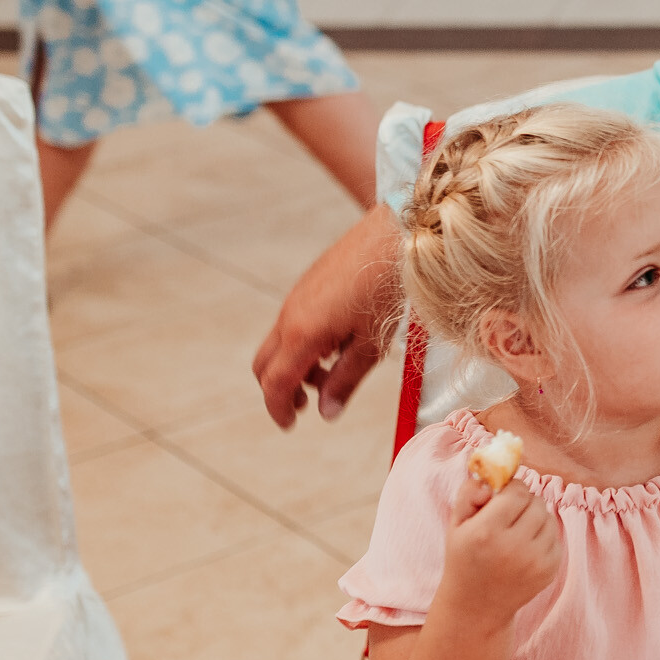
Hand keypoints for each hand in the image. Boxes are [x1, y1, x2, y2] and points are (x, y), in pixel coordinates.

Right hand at [251, 203, 400, 428]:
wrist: (394, 234)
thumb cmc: (388, 287)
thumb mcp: (372, 343)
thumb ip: (345, 380)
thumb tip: (326, 413)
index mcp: (303, 333)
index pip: (276, 383)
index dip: (279, 409)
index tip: (291, 426)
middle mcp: (291, 315)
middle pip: (265, 365)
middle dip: (281, 389)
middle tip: (309, 404)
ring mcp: (297, 297)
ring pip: (280, 343)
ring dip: (297, 365)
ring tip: (336, 369)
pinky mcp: (309, 285)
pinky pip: (293, 322)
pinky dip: (305, 343)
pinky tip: (340, 340)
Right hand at [441, 470, 564, 620]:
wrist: (477, 606)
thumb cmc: (465, 558)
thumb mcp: (456, 524)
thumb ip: (469, 493)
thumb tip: (490, 479)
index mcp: (486, 532)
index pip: (518, 491)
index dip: (511, 490)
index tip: (502, 498)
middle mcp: (513, 547)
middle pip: (536, 502)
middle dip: (524, 503)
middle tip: (509, 515)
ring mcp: (535, 561)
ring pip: (549, 518)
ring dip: (535, 518)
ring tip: (517, 531)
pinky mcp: (550, 571)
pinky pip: (555, 538)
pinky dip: (543, 537)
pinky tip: (525, 548)